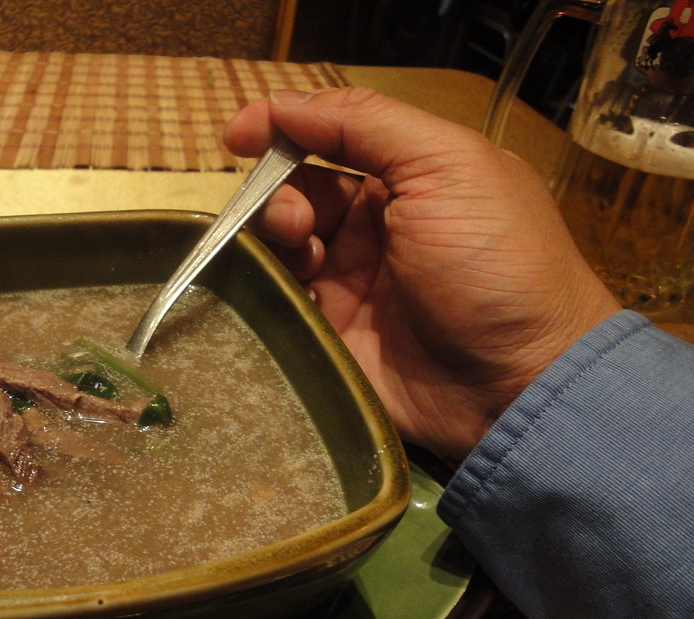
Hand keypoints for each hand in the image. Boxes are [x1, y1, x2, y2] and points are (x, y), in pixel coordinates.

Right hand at [225, 88, 619, 463]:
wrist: (516, 382)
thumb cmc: (492, 262)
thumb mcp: (446, 167)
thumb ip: (365, 124)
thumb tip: (285, 102)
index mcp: (409, 177)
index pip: (330, 137)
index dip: (282, 128)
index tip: (237, 135)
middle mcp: (376, 226)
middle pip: (298, 190)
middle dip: (281, 192)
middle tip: (298, 219)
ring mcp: (351, 282)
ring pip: (283, 245)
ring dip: (278, 238)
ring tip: (303, 251)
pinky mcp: (332, 334)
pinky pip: (282, 302)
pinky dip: (275, 289)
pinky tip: (296, 293)